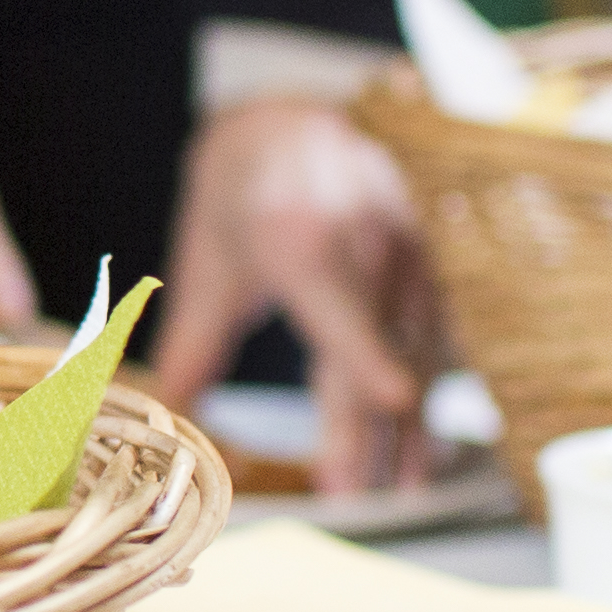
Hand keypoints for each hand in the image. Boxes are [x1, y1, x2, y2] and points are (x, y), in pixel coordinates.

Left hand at [144, 97, 437, 491]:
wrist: (299, 117)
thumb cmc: (245, 190)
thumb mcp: (208, 258)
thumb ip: (195, 340)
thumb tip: (167, 414)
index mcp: (298, 228)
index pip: (338, 297)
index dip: (367, 348)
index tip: (394, 395)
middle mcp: (366, 230)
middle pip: (379, 342)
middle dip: (373, 425)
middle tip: (356, 494)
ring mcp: (413, 240)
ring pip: (421, 345)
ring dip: (413, 423)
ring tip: (404, 486)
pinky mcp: (440, 253)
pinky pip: (443, 331)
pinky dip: (434, 390)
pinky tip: (425, 445)